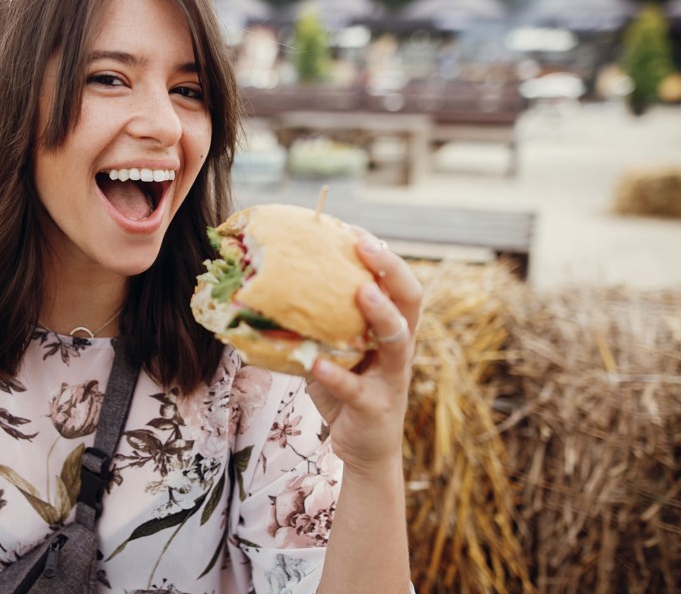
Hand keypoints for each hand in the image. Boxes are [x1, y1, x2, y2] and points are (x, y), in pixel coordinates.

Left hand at [304, 232, 420, 472]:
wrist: (364, 450)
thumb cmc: (346, 391)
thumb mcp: (332, 351)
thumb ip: (314, 324)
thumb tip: (270, 290)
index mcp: (392, 330)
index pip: (398, 284)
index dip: (383, 257)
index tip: (356, 230)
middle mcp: (399, 350)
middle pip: (411, 302)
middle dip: (392, 270)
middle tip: (367, 245)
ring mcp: (391, 379)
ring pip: (398, 342)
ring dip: (381, 314)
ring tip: (362, 292)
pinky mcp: (374, 408)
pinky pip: (357, 389)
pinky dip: (337, 374)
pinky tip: (318, 363)